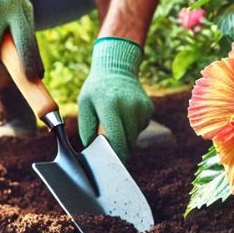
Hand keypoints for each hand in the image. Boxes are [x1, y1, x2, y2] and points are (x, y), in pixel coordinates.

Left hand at [78, 38, 153, 160]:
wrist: (117, 68)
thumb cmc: (96, 89)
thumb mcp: (84, 105)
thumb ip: (87, 129)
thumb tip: (91, 151)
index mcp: (110, 105)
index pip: (116, 139)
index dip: (114, 155)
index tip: (110, 165)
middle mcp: (130, 106)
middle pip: (128, 142)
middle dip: (119, 149)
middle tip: (109, 146)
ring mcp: (142, 107)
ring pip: (134, 137)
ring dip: (125, 136)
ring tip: (115, 121)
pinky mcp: (149, 108)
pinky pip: (140, 128)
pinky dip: (132, 127)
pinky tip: (125, 114)